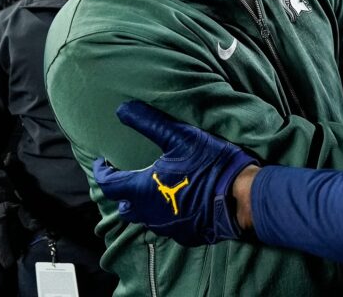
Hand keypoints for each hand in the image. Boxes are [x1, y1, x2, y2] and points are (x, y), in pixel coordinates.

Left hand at [93, 101, 258, 246]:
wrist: (240, 198)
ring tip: (152, 190)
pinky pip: (167, 226)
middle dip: (122, 193)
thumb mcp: (181, 137)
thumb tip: (123, 108)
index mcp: (142, 189)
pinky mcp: (185, 235)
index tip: (103, 162)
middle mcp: (148, 212)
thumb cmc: (209, 166)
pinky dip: (165, 214)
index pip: (109, 183)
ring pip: (145, 218)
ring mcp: (167, 227)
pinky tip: (176, 203)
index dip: (102, 171)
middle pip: (124, 206)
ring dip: (143, 204)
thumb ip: (150, 123)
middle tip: (127, 178)